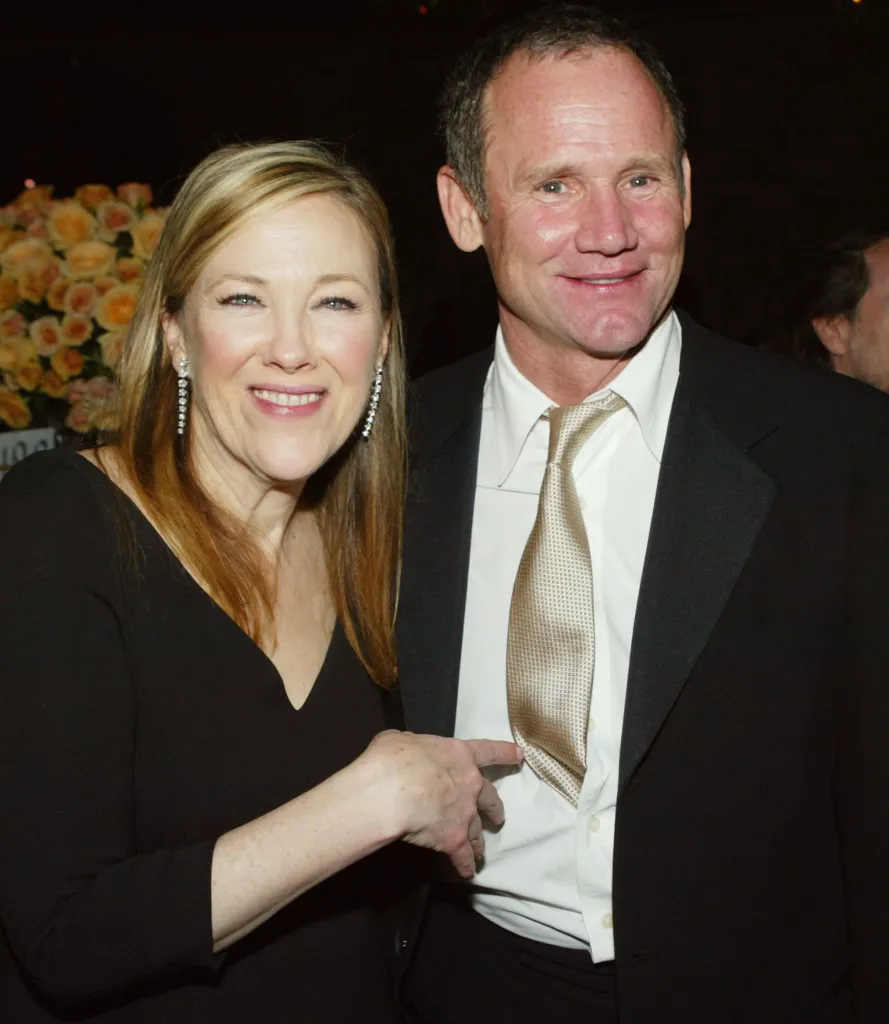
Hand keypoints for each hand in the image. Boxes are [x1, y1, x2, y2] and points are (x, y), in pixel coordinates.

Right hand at [364, 731, 522, 877]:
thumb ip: (414, 748)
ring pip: (478, 830)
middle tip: (499, 818)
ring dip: (480, 841)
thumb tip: (409, 754)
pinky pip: (463, 856)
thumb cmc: (394, 759)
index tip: (520, 755)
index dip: (505, 753)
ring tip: (480, 851)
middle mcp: (470, 784)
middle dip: (495, 808)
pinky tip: (467, 871)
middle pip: (490, 797)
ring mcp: (465, 813)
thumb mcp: (402, 740)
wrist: (391, 793)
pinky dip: (465, 864)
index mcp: (459, 755)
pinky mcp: (454, 839)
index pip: (489, 751)